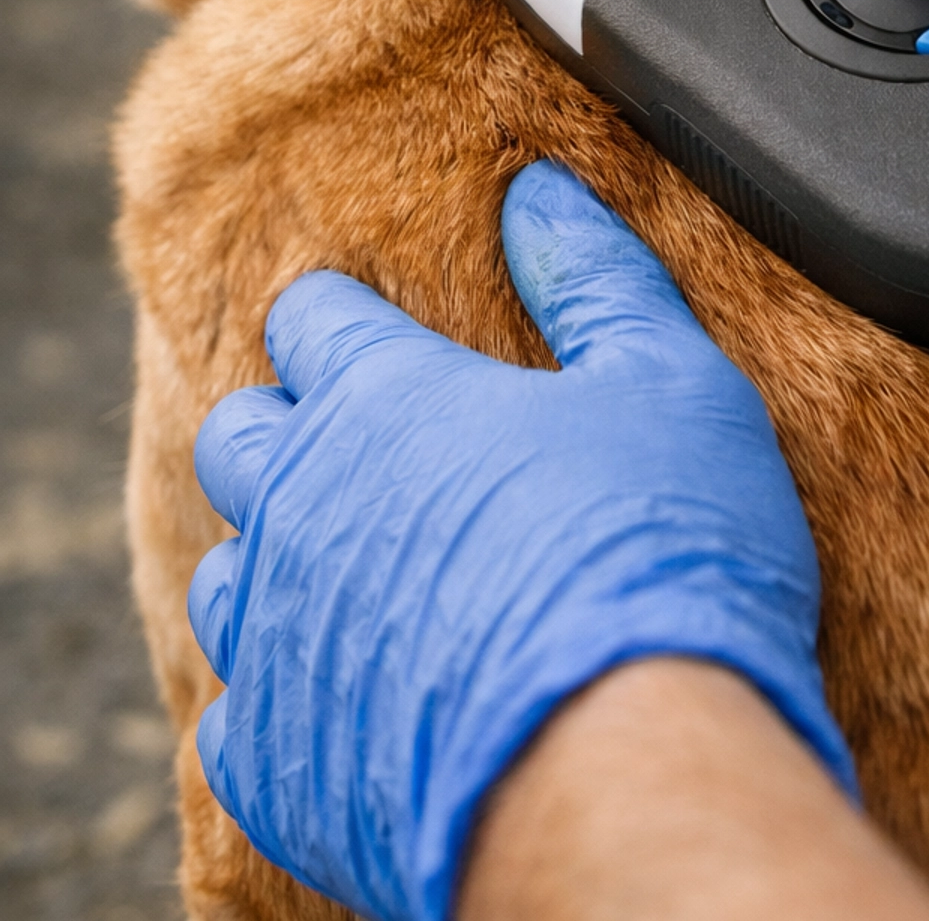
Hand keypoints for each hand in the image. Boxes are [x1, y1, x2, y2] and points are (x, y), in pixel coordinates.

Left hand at [188, 162, 854, 920]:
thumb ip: (597, 276)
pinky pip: (236, 715)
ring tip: (351, 574)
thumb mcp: (671, 379)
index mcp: (389, 399)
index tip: (365, 325)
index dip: (343, 315)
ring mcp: (277, 637)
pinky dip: (285, 695)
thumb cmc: (661, 554)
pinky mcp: (276, 760)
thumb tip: (538, 190)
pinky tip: (350, 696)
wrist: (632, 770)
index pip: (316, 320)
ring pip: (224, 573)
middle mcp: (305, 503)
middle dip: (284, 422)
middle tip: (355, 442)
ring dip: (276, 559)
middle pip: (241, 434)